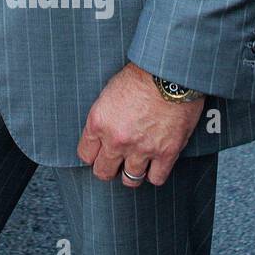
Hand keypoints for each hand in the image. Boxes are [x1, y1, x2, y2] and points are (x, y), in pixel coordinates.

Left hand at [76, 62, 203, 187]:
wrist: (169, 75)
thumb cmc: (140, 76)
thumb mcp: (109, 93)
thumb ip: (104, 117)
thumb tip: (104, 133)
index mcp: (99, 122)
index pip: (85, 154)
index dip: (92, 156)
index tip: (98, 154)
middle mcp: (116, 140)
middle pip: (103, 171)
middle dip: (108, 169)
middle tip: (114, 164)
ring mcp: (141, 149)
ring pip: (130, 179)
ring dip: (131, 173)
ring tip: (135, 165)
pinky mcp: (166, 153)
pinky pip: (156, 178)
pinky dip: (155, 174)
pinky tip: (155, 165)